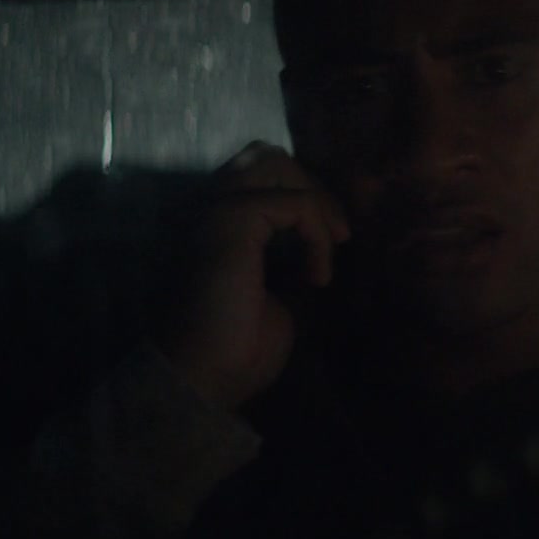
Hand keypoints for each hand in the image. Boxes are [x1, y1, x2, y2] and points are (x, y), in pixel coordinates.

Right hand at [156, 141, 351, 410]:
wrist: (204, 382)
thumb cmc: (236, 350)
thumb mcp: (279, 294)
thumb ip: (291, 258)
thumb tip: (330, 237)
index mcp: (210, 223)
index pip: (258, 175)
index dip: (303, 199)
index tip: (330, 248)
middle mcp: (203, 206)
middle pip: (266, 156)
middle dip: (311, 189)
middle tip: (335, 238)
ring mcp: (211, 208)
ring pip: (275, 162)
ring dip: (315, 202)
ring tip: (332, 249)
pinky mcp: (231, 219)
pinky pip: (294, 202)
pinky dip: (317, 231)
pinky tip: (317, 276)